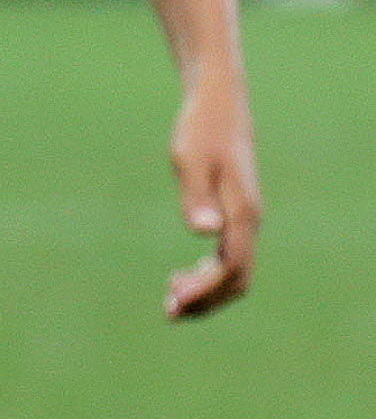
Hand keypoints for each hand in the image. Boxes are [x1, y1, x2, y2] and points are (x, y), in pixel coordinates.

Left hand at [163, 77, 259, 318]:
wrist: (218, 106)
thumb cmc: (200, 130)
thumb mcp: (190, 160)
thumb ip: (196, 196)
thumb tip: (204, 233)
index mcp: (242, 214)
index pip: (232, 268)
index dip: (207, 291)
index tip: (176, 302)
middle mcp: (249, 222)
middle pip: (237, 278)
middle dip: (206, 300)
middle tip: (169, 312)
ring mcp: (244, 219)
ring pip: (234, 271)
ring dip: (207, 290)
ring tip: (172, 302)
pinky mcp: (234, 214)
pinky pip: (228, 257)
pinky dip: (208, 275)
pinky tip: (182, 277)